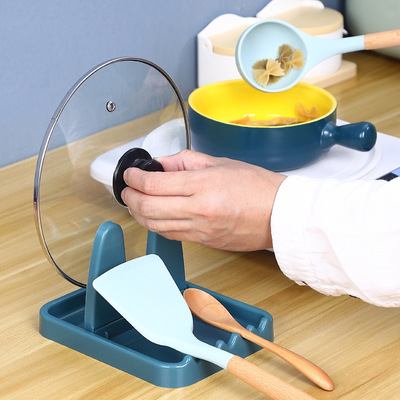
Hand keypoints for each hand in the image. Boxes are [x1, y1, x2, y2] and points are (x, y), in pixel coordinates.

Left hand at [122, 150, 285, 250]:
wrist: (280, 215)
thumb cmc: (257, 187)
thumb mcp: (220, 163)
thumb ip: (185, 161)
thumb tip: (161, 164)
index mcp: (204, 185)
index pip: (155, 184)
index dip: (135, 178)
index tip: (131, 174)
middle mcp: (199, 210)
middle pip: (148, 208)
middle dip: (130, 197)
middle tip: (127, 188)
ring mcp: (201, 230)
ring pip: (155, 226)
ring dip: (139, 214)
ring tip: (136, 202)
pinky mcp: (204, 242)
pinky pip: (171, 235)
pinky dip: (156, 225)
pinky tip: (154, 216)